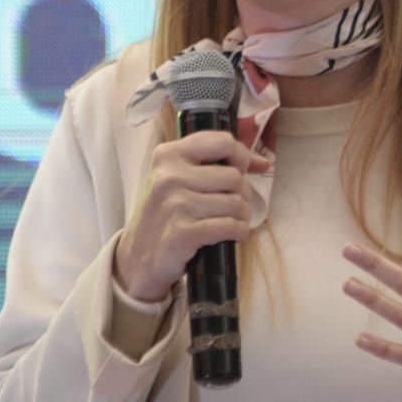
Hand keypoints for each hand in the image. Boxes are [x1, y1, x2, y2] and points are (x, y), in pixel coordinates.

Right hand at [114, 131, 271, 302]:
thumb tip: (263, 162)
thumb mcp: (178, 180)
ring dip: (242, 216)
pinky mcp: (183, 233)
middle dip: (242, 194)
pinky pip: (230, 226)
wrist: (138, 259)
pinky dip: (239, 232)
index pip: (222, 142)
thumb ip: (215, 164)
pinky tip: (232, 235)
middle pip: (235, 176)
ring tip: (230, 221)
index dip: (241, 157)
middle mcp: (169, 176)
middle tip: (232, 205)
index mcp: (168, 155)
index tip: (244, 170)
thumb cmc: (166, 215)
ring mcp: (175, 205)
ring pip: (236, 203)